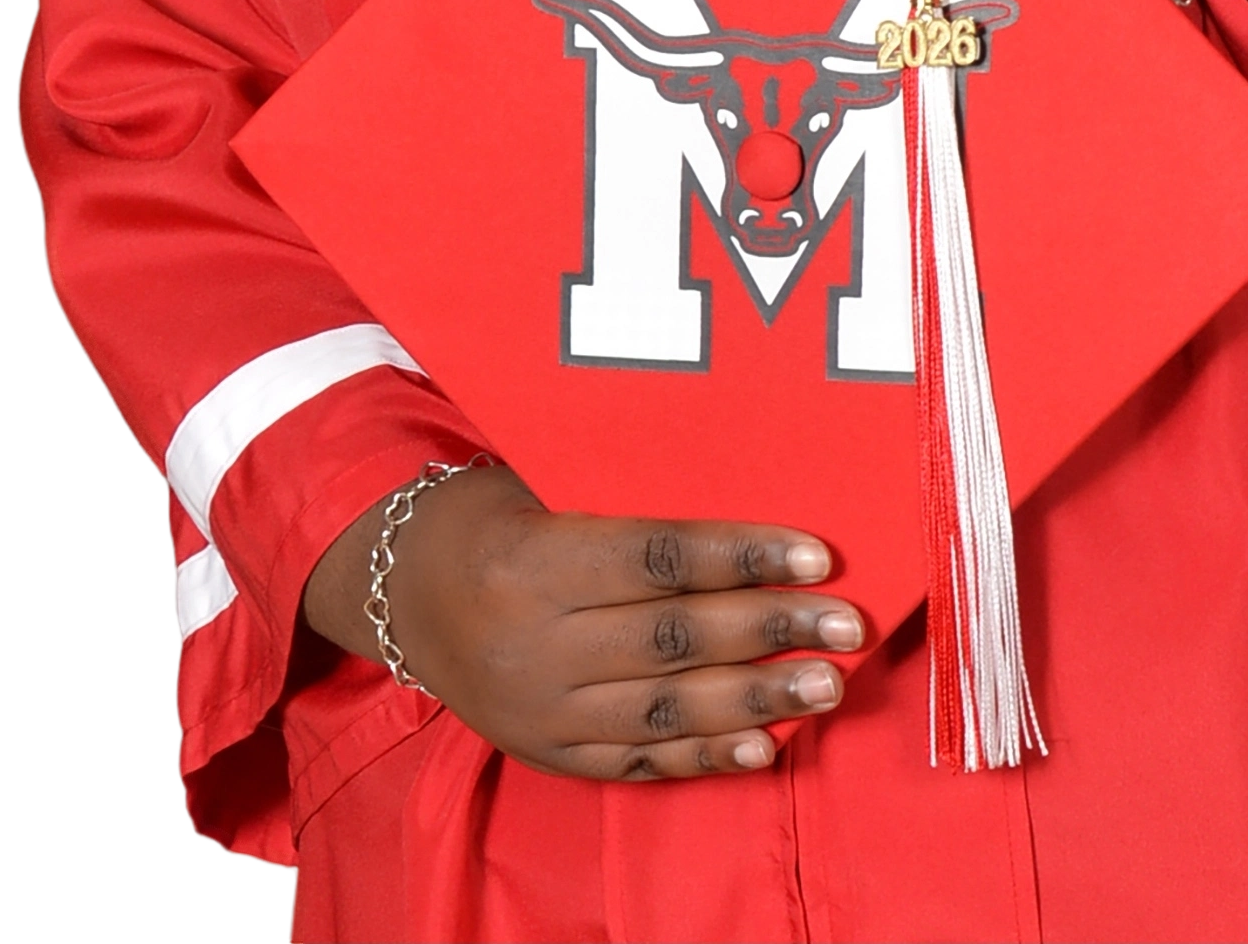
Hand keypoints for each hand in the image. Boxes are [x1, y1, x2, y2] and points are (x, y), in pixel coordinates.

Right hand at [301, 464, 860, 779]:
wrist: (401, 591)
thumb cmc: (494, 514)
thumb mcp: (543, 484)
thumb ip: (630, 502)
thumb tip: (746, 496)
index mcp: (534, 561)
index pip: (657, 560)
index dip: (741, 556)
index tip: (817, 554)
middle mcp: (535, 644)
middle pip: (673, 639)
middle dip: (770, 632)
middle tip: (846, 625)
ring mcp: (540, 710)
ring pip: (664, 710)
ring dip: (756, 702)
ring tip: (827, 687)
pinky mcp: (547, 753)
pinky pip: (636, 763)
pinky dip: (703, 757)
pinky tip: (763, 747)